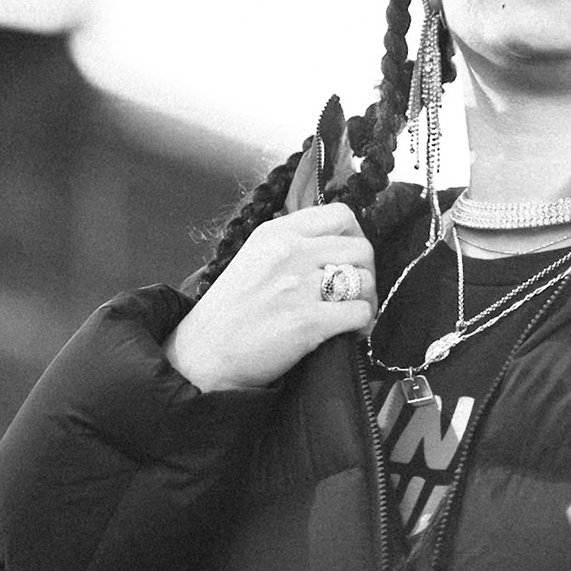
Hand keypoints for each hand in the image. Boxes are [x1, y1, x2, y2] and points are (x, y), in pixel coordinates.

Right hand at [165, 204, 376, 391]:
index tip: (349, 258)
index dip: (354, 237)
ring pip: (365, 279)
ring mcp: (299, 286)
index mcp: (277, 233)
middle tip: (355, 292)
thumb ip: (291, 245)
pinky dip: (362, 324)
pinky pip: (359, 313)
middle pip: (361, 247)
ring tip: (352, 314)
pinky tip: (351, 332)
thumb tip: (332, 244)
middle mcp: (290, 252)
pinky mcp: (308, 321)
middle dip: (366, 271)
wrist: (203, 355)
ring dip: (367, 299)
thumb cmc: (229, 312)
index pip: (340, 215)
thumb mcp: (254, 258)